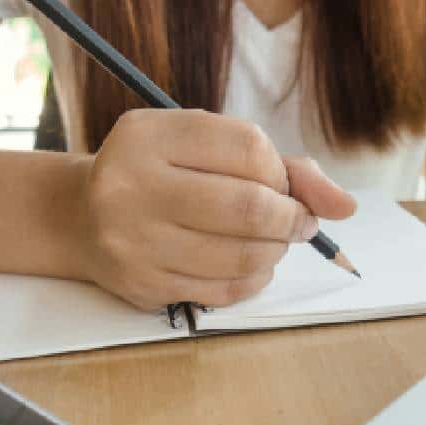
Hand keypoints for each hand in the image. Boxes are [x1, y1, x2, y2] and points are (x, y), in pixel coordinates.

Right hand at [75, 109, 355, 309]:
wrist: (82, 217)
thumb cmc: (162, 174)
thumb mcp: (205, 146)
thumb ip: (281, 166)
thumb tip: (344, 205)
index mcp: (150, 134)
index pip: (249, 148)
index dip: (282, 171)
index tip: (282, 184)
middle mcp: (132, 184)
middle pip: (250, 207)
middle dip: (292, 219)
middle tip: (298, 222)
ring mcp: (133, 239)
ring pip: (243, 254)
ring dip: (276, 251)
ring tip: (272, 241)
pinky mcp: (141, 284)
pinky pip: (224, 290)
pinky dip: (253, 278)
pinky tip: (248, 264)